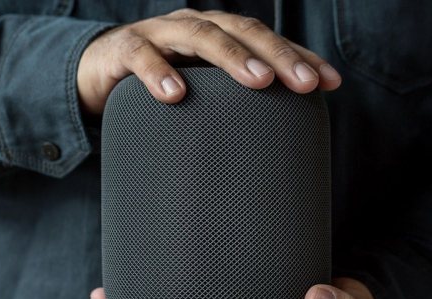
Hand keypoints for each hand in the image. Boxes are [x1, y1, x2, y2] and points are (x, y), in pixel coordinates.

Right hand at [77, 8, 341, 113]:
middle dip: (277, 56)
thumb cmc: (161, 81)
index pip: (267, 41)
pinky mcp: (125, 49)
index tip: (331, 83)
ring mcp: (162, 33)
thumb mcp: (202, 90)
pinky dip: (159, 72)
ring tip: (258, 82)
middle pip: (243, 32)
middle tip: (304, 84)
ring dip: (232, 57)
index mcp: (219, 35)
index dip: (300, 57)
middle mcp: (196, 27)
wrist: (100, 70)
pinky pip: (142, 56)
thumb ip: (233, 102)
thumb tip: (278, 137)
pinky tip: (176, 95)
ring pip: (201, 36)